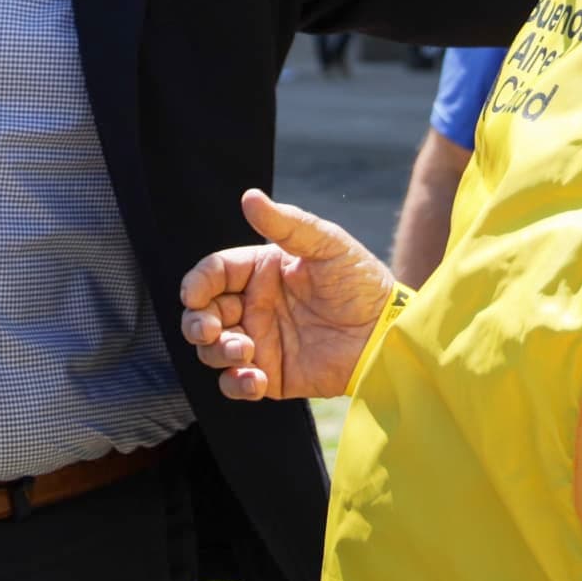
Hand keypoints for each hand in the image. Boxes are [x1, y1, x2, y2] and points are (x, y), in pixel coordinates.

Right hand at [179, 188, 397, 400]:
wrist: (388, 333)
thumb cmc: (360, 282)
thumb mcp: (327, 244)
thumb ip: (287, 224)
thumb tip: (249, 197)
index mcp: (260, 272)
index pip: (213, 274)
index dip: (196, 284)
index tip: (193, 295)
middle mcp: (253, 306)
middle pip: (202, 314)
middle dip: (196, 323)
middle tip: (210, 329)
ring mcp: (261, 342)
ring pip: (213, 350)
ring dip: (217, 352)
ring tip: (245, 351)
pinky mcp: (272, 375)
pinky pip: (236, 384)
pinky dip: (235, 384)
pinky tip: (254, 379)